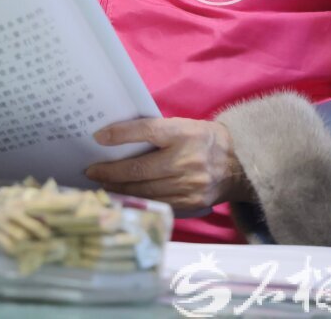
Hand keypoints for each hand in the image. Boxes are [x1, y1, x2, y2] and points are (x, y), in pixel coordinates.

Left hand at [84, 117, 252, 211]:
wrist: (240, 165)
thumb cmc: (204, 140)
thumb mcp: (184, 126)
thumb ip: (156, 130)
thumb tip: (117, 136)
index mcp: (185, 134)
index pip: (148, 131)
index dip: (120, 134)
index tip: (97, 137)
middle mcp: (187, 160)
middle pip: (140, 168)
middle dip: (110, 172)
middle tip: (90, 171)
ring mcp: (189, 185)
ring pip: (145, 190)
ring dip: (118, 189)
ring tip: (101, 185)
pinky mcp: (191, 204)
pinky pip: (156, 203)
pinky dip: (136, 200)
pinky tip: (122, 197)